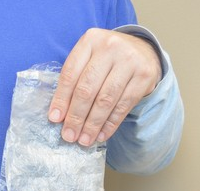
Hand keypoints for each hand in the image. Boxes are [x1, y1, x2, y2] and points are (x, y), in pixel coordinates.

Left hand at [48, 28, 161, 145]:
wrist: (141, 50)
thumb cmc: (105, 60)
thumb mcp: (87, 60)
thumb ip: (73, 82)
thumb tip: (59, 116)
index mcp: (90, 41)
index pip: (70, 74)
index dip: (61, 99)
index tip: (55, 119)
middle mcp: (110, 47)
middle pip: (87, 89)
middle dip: (76, 116)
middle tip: (69, 135)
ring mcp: (130, 60)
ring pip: (105, 100)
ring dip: (92, 124)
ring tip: (84, 140)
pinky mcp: (145, 75)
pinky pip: (123, 106)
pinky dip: (110, 124)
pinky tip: (101, 135)